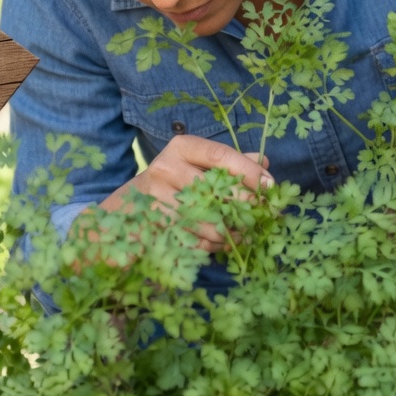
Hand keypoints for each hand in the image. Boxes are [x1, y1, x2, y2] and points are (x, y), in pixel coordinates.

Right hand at [99, 135, 272, 251]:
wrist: (123, 211)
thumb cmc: (171, 184)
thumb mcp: (195, 165)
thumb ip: (228, 163)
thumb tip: (264, 163)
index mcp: (181, 148)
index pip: (222, 155)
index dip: (250, 172)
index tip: (271, 186)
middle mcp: (166, 168)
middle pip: (220, 191)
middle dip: (247, 208)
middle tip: (263, 217)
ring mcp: (158, 200)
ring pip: (212, 222)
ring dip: (234, 233)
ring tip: (242, 234)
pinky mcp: (155, 228)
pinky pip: (198, 242)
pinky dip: (215, 247)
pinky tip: (220, 244)